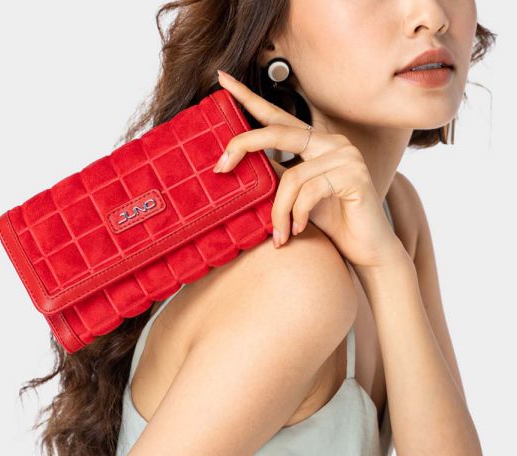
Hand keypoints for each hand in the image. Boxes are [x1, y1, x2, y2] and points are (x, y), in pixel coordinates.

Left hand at [212, 69, 401, 268]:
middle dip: (243, 146)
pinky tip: (299, 230)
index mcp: (313, 143)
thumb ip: (273, 176)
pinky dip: (298, 215)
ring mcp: (345, 155)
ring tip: (279, 235)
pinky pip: (310, 191)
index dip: (248, 97)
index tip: (221, 79)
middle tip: (219, 168)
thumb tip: (236, 165)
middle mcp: (330, 142)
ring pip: (292, 177)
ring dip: (278, 211)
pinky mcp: (355, 175)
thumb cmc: (328, 221)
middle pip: (277, 132)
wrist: (365, 248)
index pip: (276, 115)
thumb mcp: (292, 196)